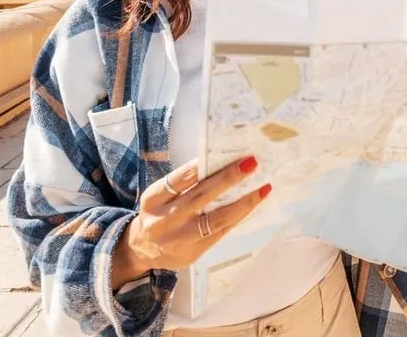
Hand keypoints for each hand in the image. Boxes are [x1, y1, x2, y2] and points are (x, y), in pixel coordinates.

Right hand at [111, 156, 269, 288]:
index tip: (223, 152)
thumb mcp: (160, 195)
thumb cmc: (159, 212)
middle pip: (201, 196)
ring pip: (217, 219)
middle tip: (251, 163)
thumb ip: (183, 183)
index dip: (199, 166)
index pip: (178, 179)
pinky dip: (239, 217)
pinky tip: (253, 205)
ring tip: (264, 188)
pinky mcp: (194, 253)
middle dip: (228, 179)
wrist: (142, 250)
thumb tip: (221, 162)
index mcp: (154, 199)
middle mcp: (165, 220)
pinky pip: (221, 232)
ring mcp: (180, 239)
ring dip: (244, 203)